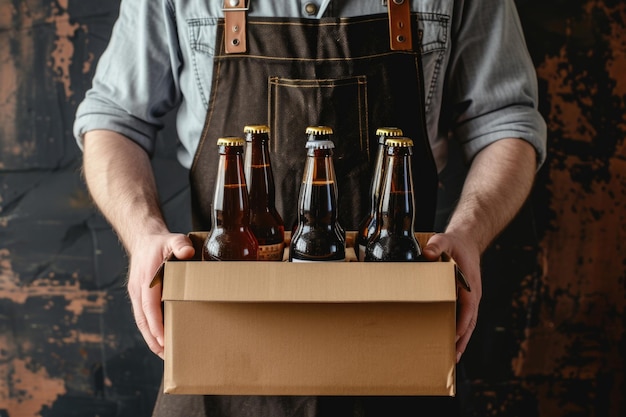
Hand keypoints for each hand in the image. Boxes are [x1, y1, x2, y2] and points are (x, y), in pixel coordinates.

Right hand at [126, 233, 194, 358]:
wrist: (144, 239)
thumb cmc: (161, 242)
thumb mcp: (173, 239)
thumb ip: (180, 244)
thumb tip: (187, 252)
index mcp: (146, 279)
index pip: (149, 306)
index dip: (156, 324)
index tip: (164, 339)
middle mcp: (138, 289)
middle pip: (142, 320)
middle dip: (153, 339)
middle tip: (166, 356)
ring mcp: (137, 293)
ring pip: (141, 321)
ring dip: (151, 338)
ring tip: (164, 354)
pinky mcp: (140, 295)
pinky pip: (143, 316)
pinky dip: (150, 329)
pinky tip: (161, 338)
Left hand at [422, 232, 481, 363]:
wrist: (466, 242)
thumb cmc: (456, 244)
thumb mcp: (445, 240)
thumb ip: (436, 246)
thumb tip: (427, 254)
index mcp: (470, 285)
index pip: (468, 308)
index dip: (462, 322)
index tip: (454, 336)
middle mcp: (472, 295)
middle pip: (469, 322)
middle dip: (461, 340)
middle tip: (451, 358)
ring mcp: (469, 299)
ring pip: (467, 324)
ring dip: (460, 340)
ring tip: (451, 358)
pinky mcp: (463, 300)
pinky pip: (462, 318)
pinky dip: (458, 332)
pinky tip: (449, 342)